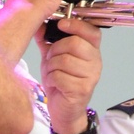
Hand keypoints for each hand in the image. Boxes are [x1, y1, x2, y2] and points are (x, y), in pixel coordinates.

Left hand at [39, 15, 102, 132]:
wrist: (63, 111)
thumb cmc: (60, 82)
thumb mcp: (52, 57)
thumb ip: (47, 40)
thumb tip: (38, 22)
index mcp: (92, 51)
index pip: (92, 32)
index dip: (76, 25)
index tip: (61, 25)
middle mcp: (95, 62)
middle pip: (74, 44)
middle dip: (55, 50)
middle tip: (51, 59)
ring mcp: (91, 77)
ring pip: (64, 60)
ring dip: (51, 67)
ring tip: (52, 73)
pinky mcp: (82, 90)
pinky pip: (60, 76)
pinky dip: (51, 79)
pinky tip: (54, 84)